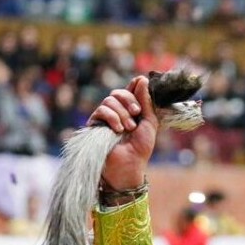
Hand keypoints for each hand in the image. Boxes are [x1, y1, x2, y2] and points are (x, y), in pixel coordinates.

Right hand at [89, 75, 158, 190]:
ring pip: (110, 100)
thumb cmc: (140, 148)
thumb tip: (142, 79)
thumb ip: (146, 103)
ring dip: (122, 113)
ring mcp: (105, 117)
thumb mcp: (149, 123)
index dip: (135, 87)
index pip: (130, 90)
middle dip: (129, 101)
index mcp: (132, 110)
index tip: (141, 87)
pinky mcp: (95, 123)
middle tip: (137, 114)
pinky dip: (112, 117)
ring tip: (128, 128)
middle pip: (119, 92)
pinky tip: (117, 129)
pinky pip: (101, 110)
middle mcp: (118, 111)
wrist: (128, 165)